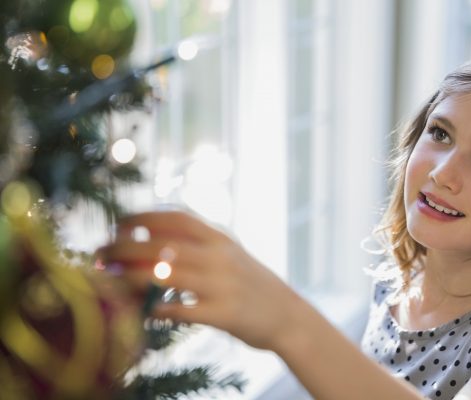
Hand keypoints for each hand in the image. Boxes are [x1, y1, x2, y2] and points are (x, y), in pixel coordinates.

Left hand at [96, 211, 302, 350]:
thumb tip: (151, 238)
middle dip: (124, 247)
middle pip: (164, 245)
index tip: (118, 223)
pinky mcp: (223, 314)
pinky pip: (182, 310)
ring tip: (109, 278)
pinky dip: (158, 309)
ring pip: (167, 275)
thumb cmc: (251, 282)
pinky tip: (145, 310)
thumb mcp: (231, 253)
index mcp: (221, 238)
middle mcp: (220, 257)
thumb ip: (199, 243)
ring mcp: (222, 285)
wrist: (287, 315)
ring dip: (131, 276)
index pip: (178, 219)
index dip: (144, 217)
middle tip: (100, 253)